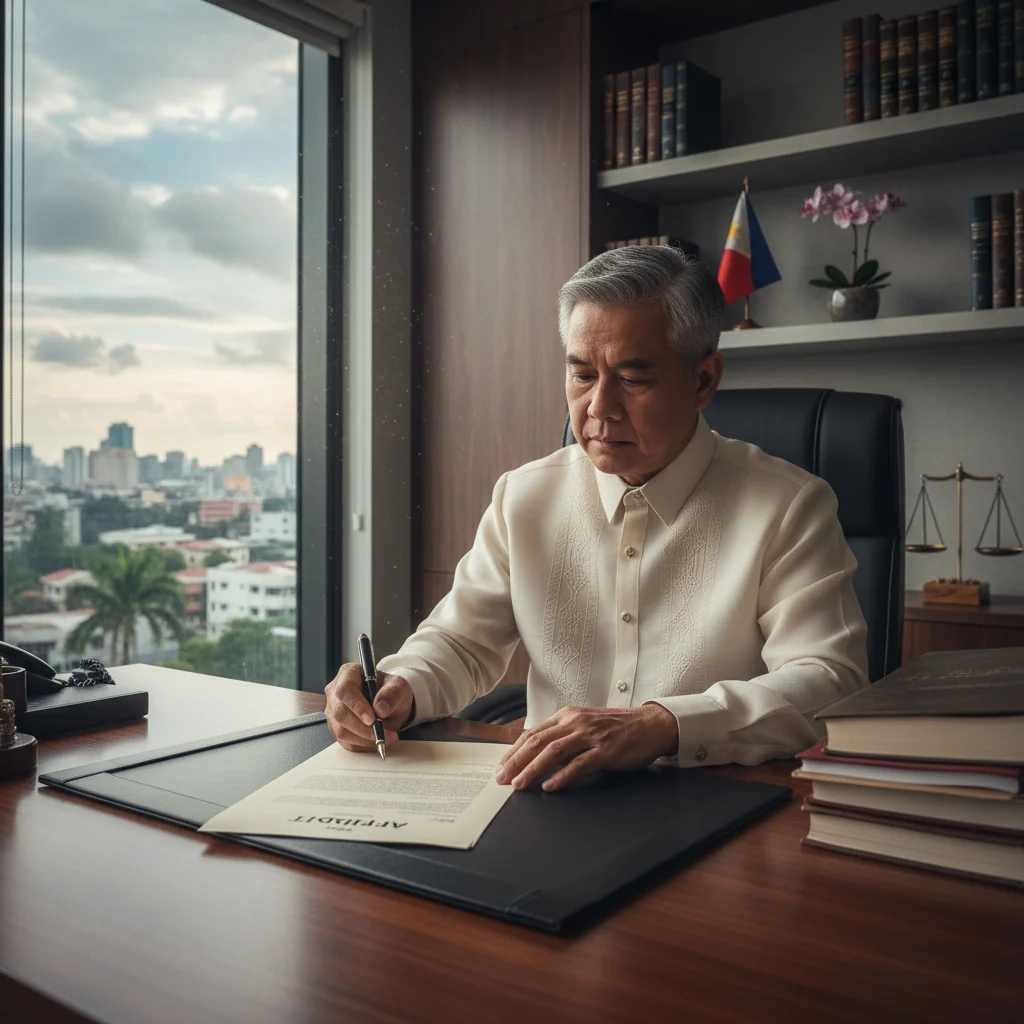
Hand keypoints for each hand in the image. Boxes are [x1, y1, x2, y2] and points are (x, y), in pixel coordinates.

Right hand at [325, 663, 414, 752]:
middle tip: (384, 733)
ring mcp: (333, 711)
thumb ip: (392, 693)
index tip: (372, 719)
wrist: (389, 705)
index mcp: (348, 674)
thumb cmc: (390, 691)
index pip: (345, 690)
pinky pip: (346, 742)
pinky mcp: (336, 728)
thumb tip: (380, 708)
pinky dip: (363, 745)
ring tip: (386, 736)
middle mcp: (335, 692)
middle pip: (340, 713)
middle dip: (362, 727)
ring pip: (341, 731)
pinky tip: (377, 740)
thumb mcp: (399, 686)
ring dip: (365, 738)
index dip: (357, 706)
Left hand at [494, 703, 678, 792]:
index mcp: (567, 715)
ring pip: (554, 752)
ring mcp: (590, 736)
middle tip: (501, 778)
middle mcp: (575, 722)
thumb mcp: (584, 725)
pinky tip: (550, 786)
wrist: (649, 725)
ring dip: (533, 769)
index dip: (513, 751)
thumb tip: (535, 754)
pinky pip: (579, 764)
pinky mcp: (605, 750)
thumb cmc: (616, 728)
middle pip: (538, 741)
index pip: (533, 733)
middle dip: (516, 761)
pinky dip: (562, 776)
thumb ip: (562, 736)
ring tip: (519, 784)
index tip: (501, 767)